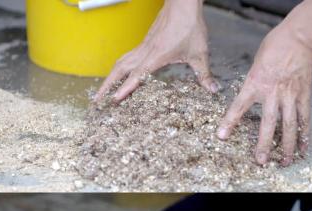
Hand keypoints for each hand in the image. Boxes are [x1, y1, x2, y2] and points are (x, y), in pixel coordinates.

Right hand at [94, 0, 217, 102]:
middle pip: (119, 69)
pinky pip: (127, 56)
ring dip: (110, 76)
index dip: (126, 88)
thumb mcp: (200, 54)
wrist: (183, 5)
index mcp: (156, 56)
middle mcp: (145, 51)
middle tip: (97, 100)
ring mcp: (143, 45)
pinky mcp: (145, 41)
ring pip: (121, 61)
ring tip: (103, 90)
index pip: (137, 75)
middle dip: (107, 85)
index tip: (115, 100)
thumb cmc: (189, 27)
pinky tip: (120, 73)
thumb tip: (213, 89)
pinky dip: (120, 67)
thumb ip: (204, 74)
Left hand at [216, 23, 311, 165]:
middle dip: (264, 144)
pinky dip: (305, 135)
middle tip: (261, 161)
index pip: (239, 106)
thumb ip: (255, 81)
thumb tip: (253, 94)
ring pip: (289, 126)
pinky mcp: (304, 95)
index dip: (229, 122)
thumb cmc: (276, 44)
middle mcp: (273, 92)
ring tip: (285, 161)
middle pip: (268, 124)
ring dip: (287, 146)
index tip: (221, 135)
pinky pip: (305, 119)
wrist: (300, 37)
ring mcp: (291, 95)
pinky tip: (304, 148)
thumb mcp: (257, 62)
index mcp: (256, 82)